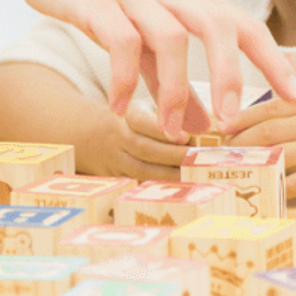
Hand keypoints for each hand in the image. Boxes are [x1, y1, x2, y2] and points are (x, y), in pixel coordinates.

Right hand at [0, 0, 295, 139]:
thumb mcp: (144, 38)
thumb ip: (171, 82)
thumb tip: (201, 127)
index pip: (246, 27)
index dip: (276, 62)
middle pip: (218, 26)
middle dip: (231, 75)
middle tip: (231, 123)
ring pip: (171, 37)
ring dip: (172, 88)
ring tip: (169, 130)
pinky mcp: (96, 1)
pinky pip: (119, 40)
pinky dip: (123, 76)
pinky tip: (118, 107)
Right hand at [76, 104, 193, 180]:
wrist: (91, 135)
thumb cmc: (133, 120)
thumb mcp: (145, 108)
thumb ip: (167, 113)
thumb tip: (204, 124)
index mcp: (128, 114)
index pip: (141, 121)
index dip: (161, 130)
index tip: (185, 137)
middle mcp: (119, 136)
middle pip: (144, 148)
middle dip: (174, 156)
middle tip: (198, 160)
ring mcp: (115, 159)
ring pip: (141, 169)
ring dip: (168, 174)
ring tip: (192, 175)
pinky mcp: (116, 176)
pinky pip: (137, 183)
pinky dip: (157, 187)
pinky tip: (178, 188)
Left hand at [223, 83, 295, 197]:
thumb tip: (285, 56)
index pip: (271, 109)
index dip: (243, 118)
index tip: (223, 125)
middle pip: (268, 133)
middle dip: (240, 142)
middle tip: (220, 150)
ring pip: (277, 157)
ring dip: (251, 164)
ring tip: (231, 168)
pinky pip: (293, 183)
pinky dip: (273, 186)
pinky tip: (257, 188)